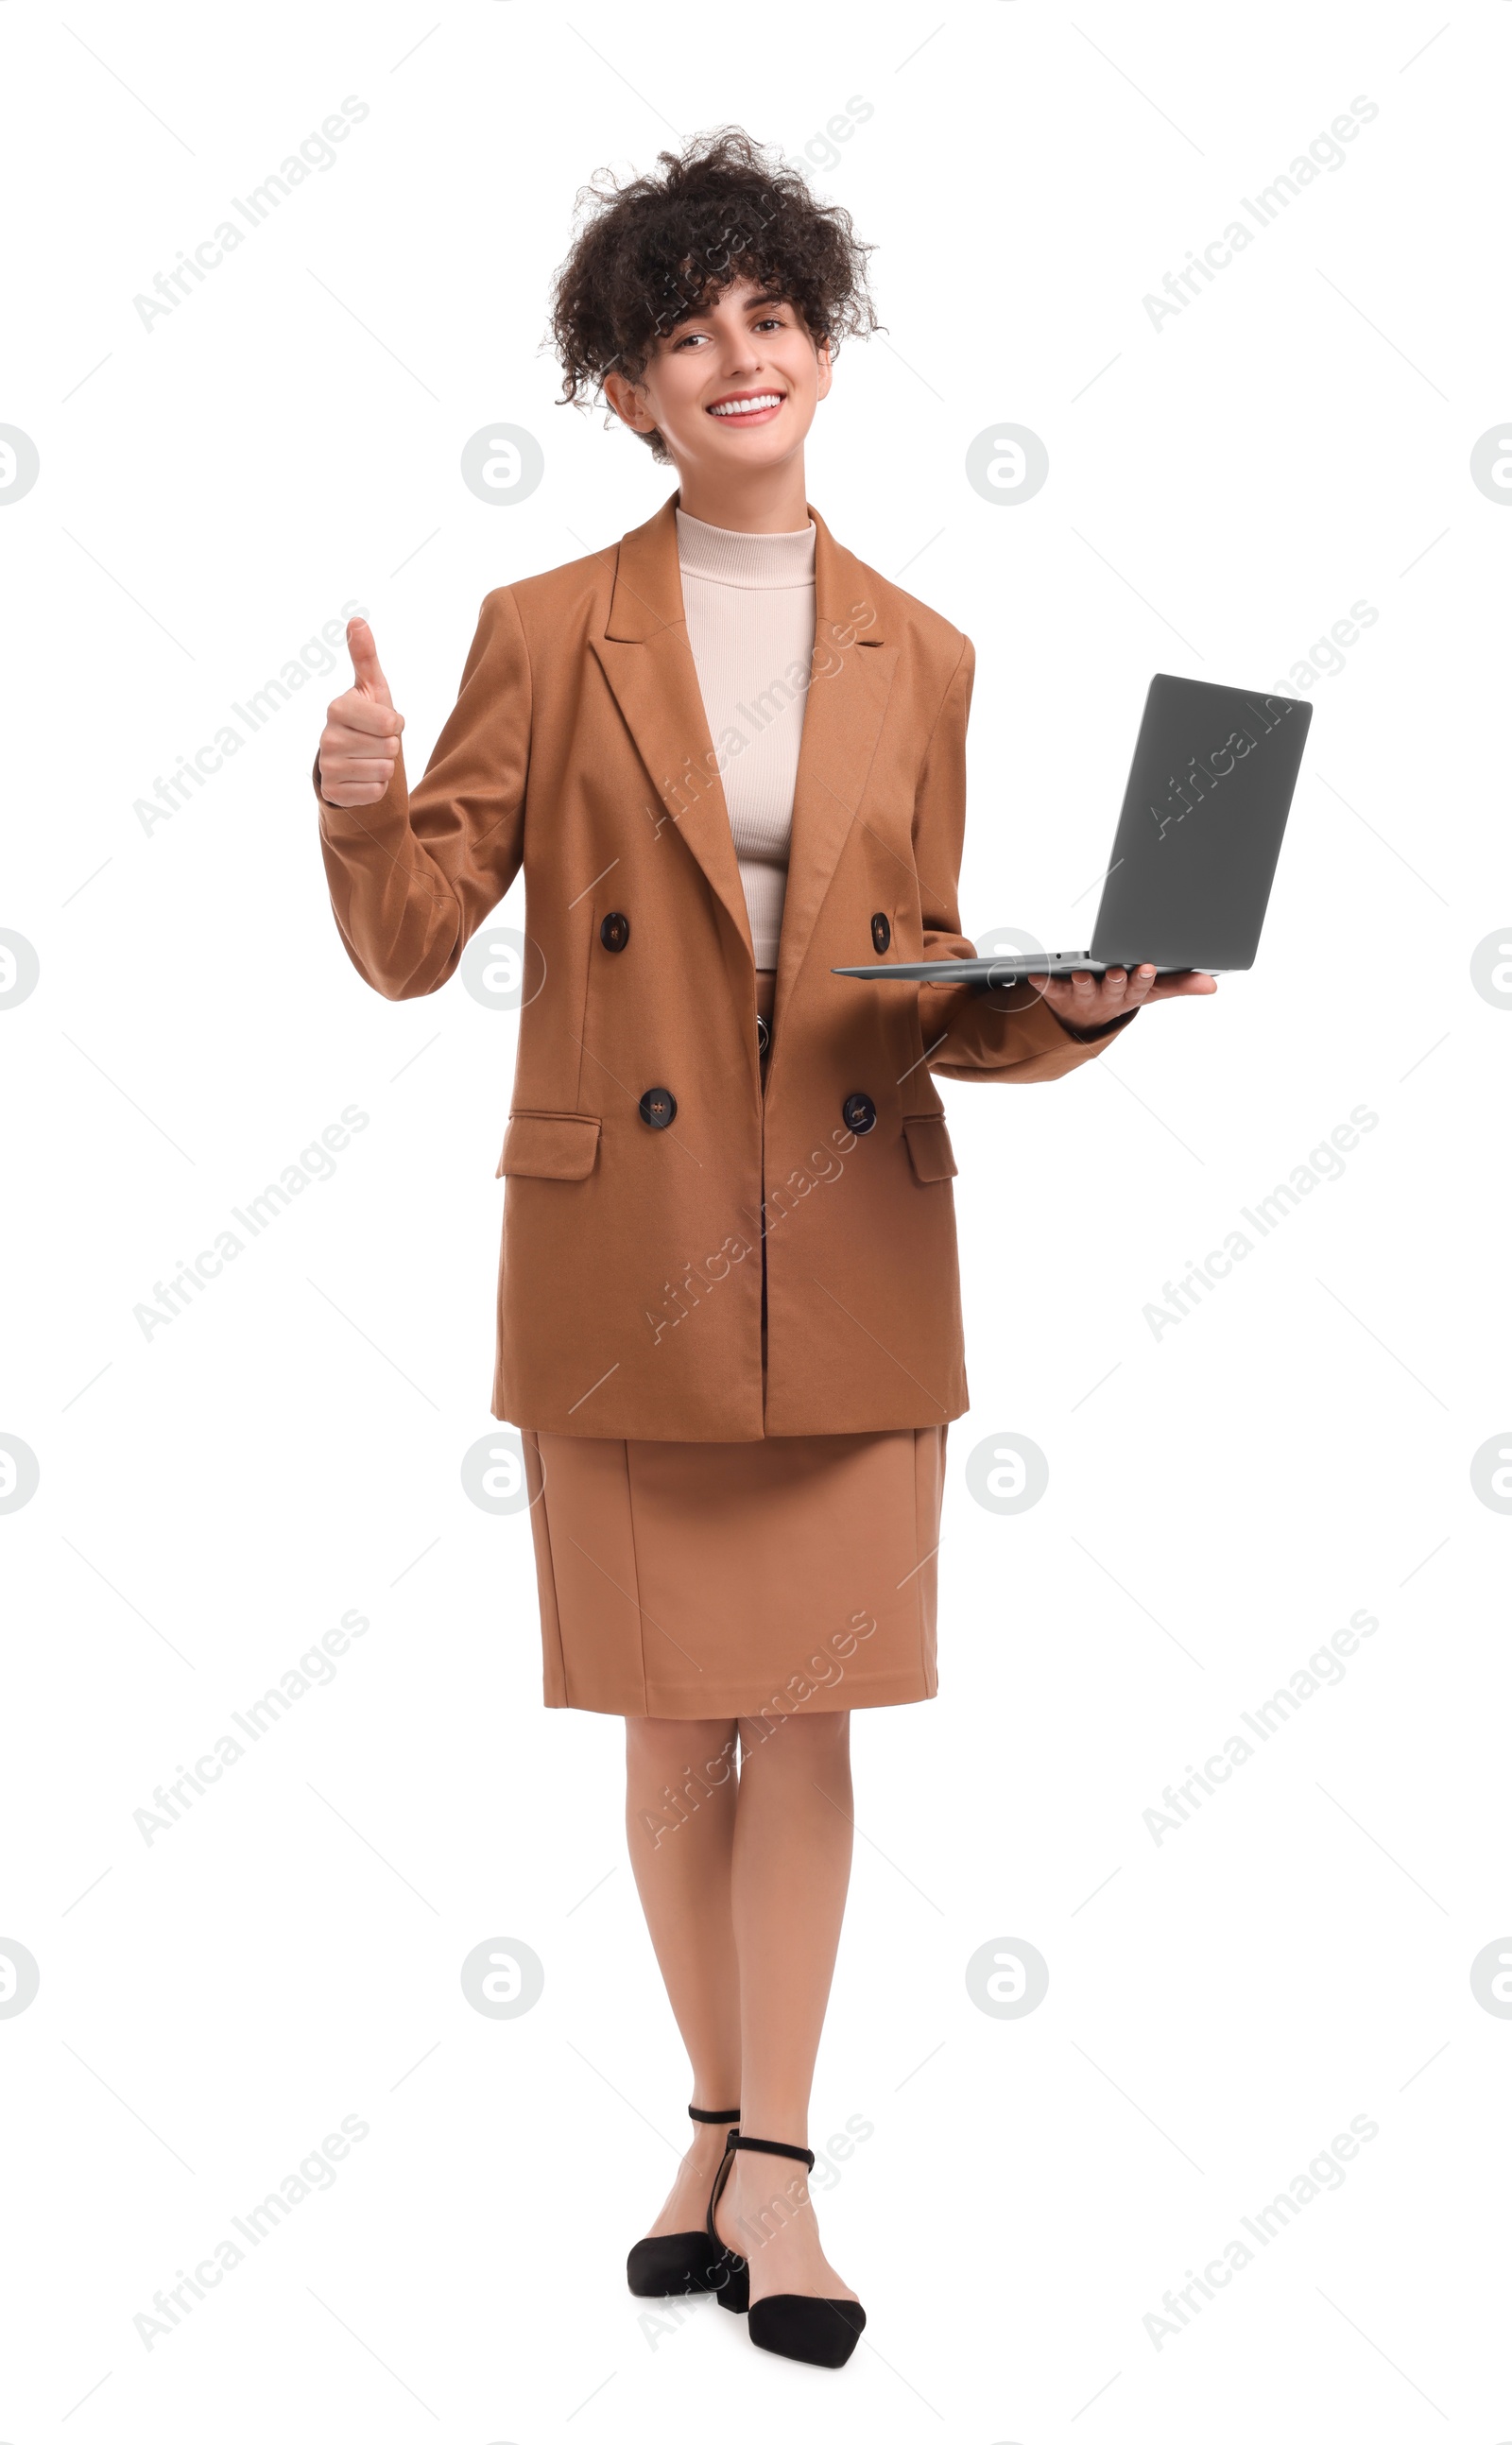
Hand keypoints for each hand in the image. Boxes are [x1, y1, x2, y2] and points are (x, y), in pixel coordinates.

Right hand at [317, 618, 404, 806]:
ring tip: (370, 758)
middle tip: (375, 742)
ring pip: (384, 771)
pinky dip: (377, 788)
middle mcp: (328, 738)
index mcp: (337, 708)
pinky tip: (364, 776)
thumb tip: (357, 620)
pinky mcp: (333, 792)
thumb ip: (365, 655)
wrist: (351, 757)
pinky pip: (375, 793)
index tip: (383, 722)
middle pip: (390, 749)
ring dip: (385, 767)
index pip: (389, 723)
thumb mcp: (371, 687)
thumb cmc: (368, 718)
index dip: (395, 724)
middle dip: (390, 747)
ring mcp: (328, 767)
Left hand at [1032, 964, 1216, 1028]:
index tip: (1148, 967)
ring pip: (1085, 993)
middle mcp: (1108, 999)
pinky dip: (1044, 984)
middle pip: (1114, 990)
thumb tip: (1213, 984)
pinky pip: (1050, 991)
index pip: (1141, 988)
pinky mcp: (1059, 996)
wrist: (1083, 1023)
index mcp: (1131, 994)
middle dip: (1116, 981)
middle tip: (1117, 971)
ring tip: (1080, 976)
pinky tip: (1037, 976)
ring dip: (1083, 985)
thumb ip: (1180, 985)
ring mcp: (1083, 999)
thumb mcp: (1152, 992)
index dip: (1144, 979)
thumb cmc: (1121, 997)